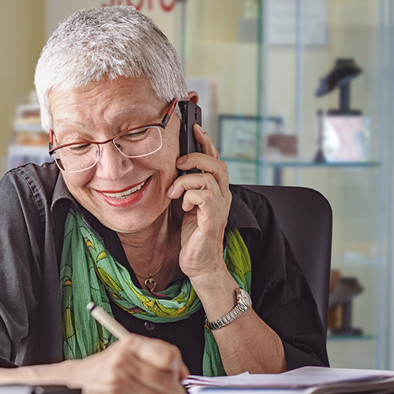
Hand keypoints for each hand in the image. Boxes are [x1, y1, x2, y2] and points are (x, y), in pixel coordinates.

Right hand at [67, 335, 187, 393]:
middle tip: (174, 393)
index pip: (168, 355)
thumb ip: (155, 356)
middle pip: (167, 381)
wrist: (76, 381)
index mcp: (130, 344)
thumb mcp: (128, 351)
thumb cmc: (105, 366)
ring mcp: (118, 381)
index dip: (179, 368)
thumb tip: (182, 372)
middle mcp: (123, 361)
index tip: (180, 375)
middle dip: (176, 391)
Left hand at [167, 124, 231, 289]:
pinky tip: (183, 207)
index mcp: (216, 191)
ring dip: (185, 181)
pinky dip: (188, 196)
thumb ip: (183, 188)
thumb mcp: (184, 206)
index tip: (194, 129)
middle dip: (197, 156)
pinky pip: (204, 195)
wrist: (200, 264)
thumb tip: (171, 171)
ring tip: (174, 194)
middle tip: (179, 162)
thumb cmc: (192, 236)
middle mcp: (222, 196)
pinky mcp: (213, 218)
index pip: (215, 160)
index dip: (206, 143)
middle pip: (217, 163)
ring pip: (208, 177)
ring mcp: (219, 207)